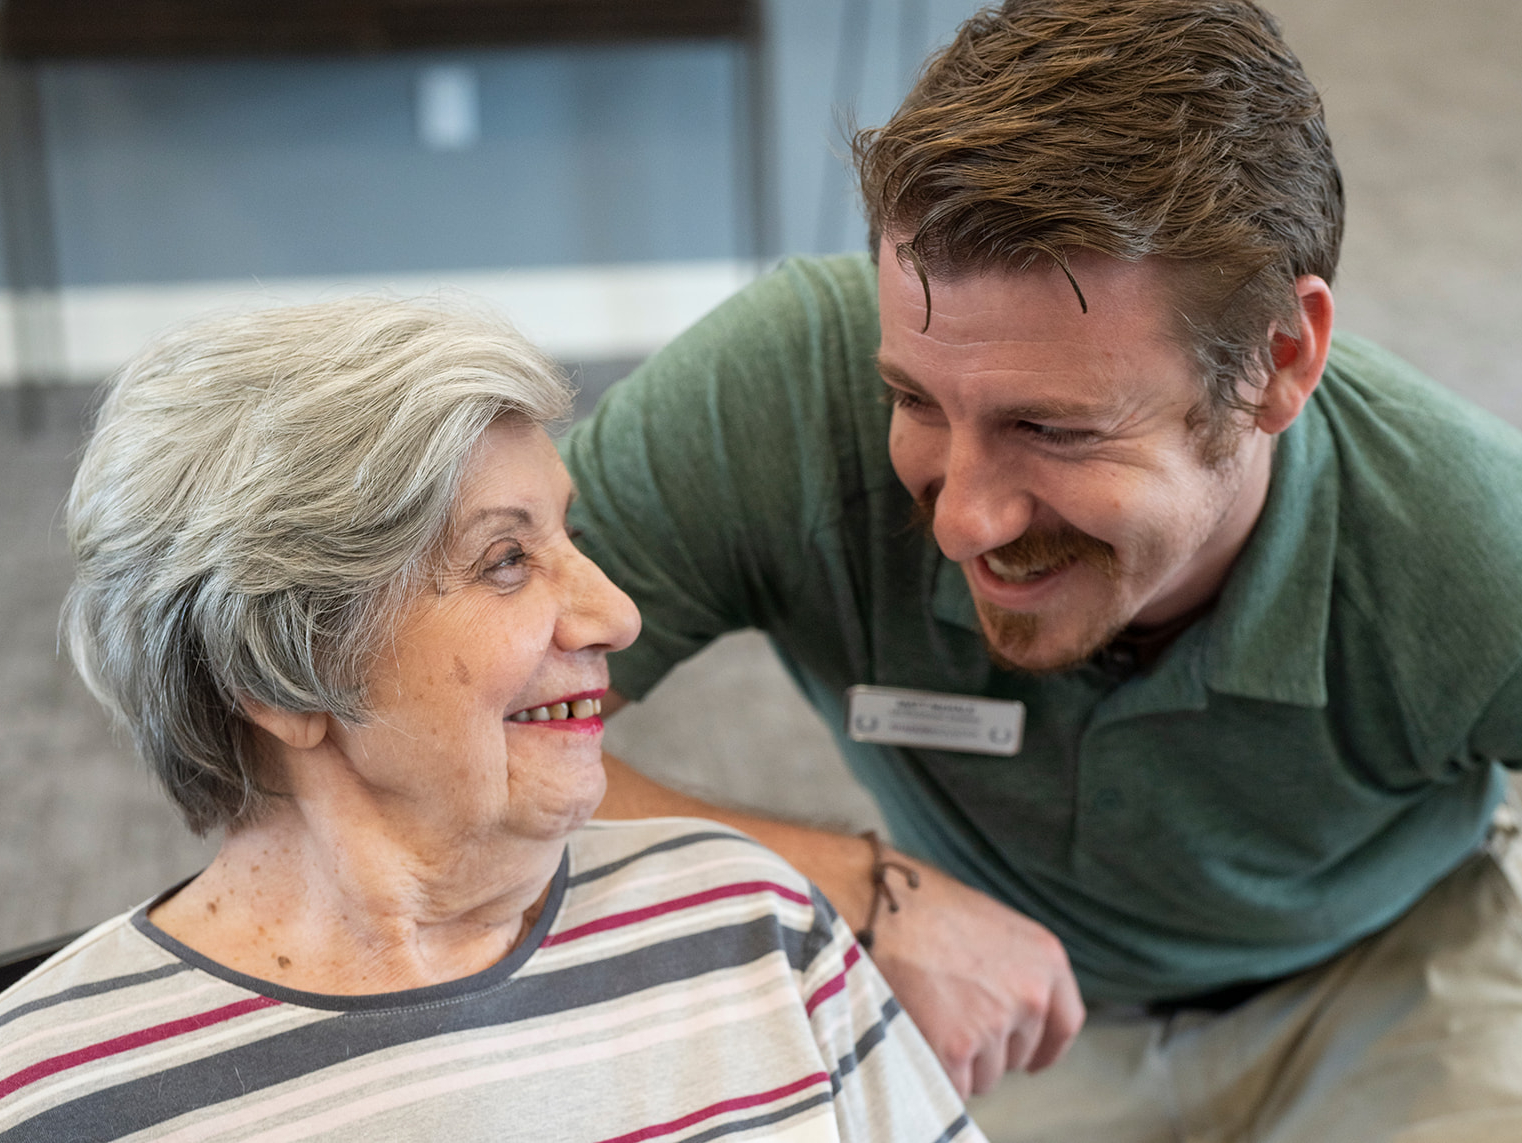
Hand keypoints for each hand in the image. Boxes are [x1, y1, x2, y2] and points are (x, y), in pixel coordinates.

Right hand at [865, 855, 1084, 1096]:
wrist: (879, 907)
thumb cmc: (924, 905)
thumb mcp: (991, 923)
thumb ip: (1013, 966)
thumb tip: (1007, 1003)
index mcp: (1046, 959)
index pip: (1066, 1023)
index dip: (1047, 1048)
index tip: (1032, 1060)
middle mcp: (1030, 995)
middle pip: (1019, 1054)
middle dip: (990, 1051)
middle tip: (951, 1022)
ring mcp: (994, 1023)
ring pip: (986, 1076)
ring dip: (960, 1065)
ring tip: (928, 1021)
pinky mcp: (957, 1048)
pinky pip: (954, 1087)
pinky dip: (935, 1074)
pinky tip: (917, 1039)